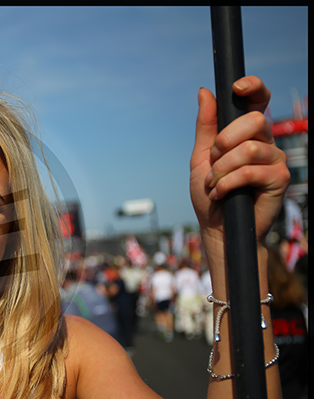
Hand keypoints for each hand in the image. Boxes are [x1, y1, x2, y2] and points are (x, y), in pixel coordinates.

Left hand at [190, 76, 289, 252]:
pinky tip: (221, 194)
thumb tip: (205, 91)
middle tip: (214, 162)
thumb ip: (206, 126)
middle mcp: (265, 142)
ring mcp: (275, 159)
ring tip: (214, 184)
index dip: (253, 87)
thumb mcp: (201, 157)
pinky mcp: (280, 179)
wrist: (216, 228)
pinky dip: (227, 183)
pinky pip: (250, 171)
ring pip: (249, 149)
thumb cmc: (209, 193)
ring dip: (222, 168)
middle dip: (224, 142)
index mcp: (247, 133)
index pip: (258, 100)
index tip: (237, 87)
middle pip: (254, 121)